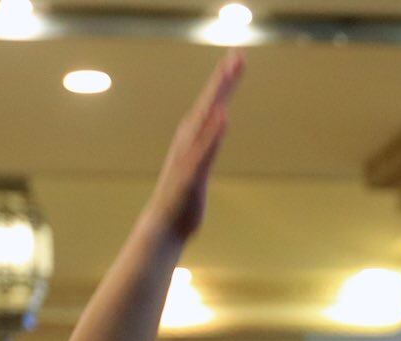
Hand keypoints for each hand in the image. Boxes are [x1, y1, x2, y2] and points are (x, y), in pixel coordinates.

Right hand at [147, 53, 243, 241]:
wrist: (163, 226)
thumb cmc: (182, 199)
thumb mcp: (199, 168)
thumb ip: (207, 148)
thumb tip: (215, 134)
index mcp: (192, 138)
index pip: (212, 104)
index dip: (224, 81)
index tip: (237, 58)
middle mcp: (188, 140)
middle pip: (209, 103)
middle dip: (223, 79)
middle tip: (238, 55)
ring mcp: (188, 155)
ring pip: (206, 120)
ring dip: (218, 96)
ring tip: (230, 74)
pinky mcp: (191, 174)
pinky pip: (205, 150)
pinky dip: (213, 133)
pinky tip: (224, 116)